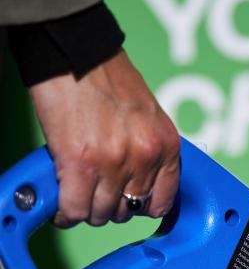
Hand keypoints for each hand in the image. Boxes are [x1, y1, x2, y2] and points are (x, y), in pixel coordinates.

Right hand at [30, 51, 179, 227]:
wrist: (78, 54)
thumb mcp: (149, 118)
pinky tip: (62, 205)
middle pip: (128, 211)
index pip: (163, 202)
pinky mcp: (80, 163)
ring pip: (101, 214)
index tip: (129, 206)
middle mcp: (145, 157)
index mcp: (167, 146)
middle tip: (97, 194)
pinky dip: (66, 212)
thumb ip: (150, 152)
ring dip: (87, 210)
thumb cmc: (111, 80)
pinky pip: (75, 209)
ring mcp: (114, 162)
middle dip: (111, 208)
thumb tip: (138, 184)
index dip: (142, 208)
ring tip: (78, 197)